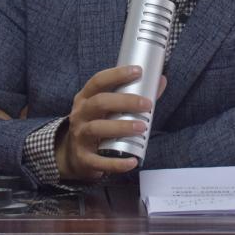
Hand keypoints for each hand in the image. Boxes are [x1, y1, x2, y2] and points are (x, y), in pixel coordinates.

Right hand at [55, 66, 166, 182]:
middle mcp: (80, 114)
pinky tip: (132, 161)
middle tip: (147, 105)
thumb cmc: (97, 124)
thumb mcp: (108, 109)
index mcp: (86, 98)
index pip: (98, 81)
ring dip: (121, 127)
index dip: (117, 74)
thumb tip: (161, 81)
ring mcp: (80, 136)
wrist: (73, 155)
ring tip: (142, 127)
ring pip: (97, 128)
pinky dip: (116, 163)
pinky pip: (99, 161)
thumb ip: (133, 96)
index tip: (138, 71)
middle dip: (124, 101)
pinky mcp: (83, 158)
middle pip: (99, 103)